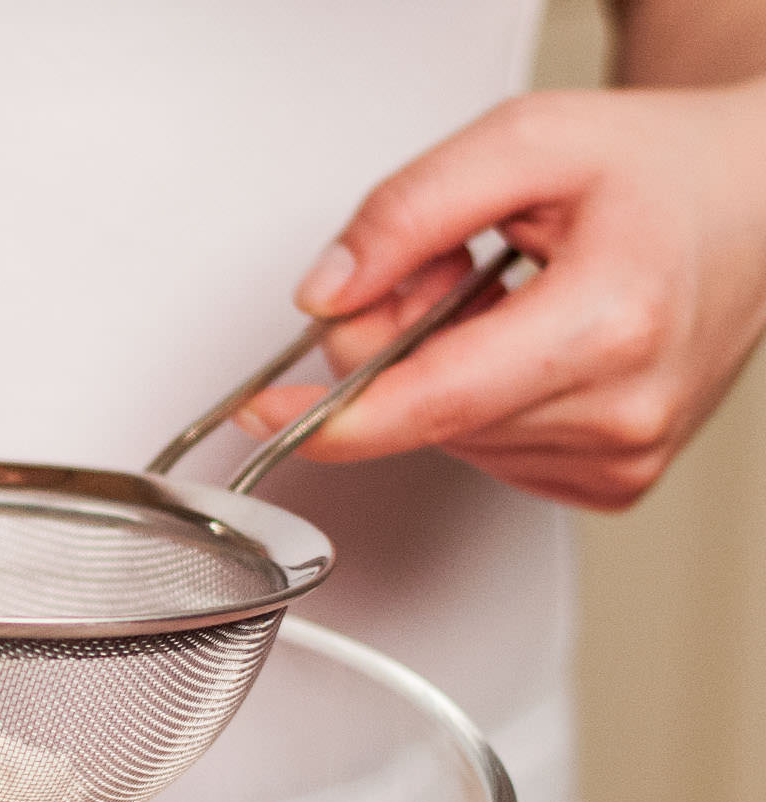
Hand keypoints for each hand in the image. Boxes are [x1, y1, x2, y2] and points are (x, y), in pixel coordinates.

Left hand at [234, 82, 765, 510]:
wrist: (759, 202)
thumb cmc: (660, 170)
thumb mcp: (525, 143)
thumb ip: (408, 211)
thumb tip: (326, 295)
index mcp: (609, 326)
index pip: (429, 403)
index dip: (331, 413)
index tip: (263, 413)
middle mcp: (621, 410)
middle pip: (424, 414)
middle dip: (399, 344)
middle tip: (451, 267)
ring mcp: (621, 457)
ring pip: (447, 438)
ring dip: (442, 369)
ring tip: (510, 295)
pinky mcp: (613, 481)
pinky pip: (488, 453)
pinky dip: (482, 401)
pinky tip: (530, 345)